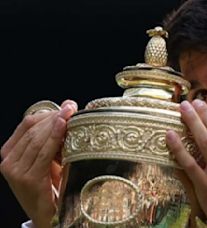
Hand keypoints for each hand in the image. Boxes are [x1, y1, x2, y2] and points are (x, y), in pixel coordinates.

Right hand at [0, 100, 76, 227]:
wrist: (51, 217)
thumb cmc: (52, 187)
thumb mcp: (49, 159)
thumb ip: (53, 139)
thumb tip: (67, 110)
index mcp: (10, 153)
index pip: (27, 124)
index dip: (48, 113)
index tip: (67, 106)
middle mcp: (8, 161)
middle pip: (32, 129)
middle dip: (54, 117)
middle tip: (72, 108)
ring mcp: (15, 170)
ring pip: (37, 139)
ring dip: (56, 125)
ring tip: (72, 114)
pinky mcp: (27, 179)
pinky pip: (43, 153)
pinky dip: (54, 137)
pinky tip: (64, 126)